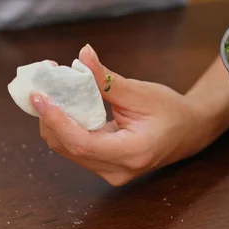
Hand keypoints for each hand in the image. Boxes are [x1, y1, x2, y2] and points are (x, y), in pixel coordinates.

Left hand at [30, 45, 212, 185]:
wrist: (188, 133)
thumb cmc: (170, 111)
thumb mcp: (140, 92)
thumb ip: (106, 79)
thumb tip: (82, 55)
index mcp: (132, 153)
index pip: (82, 142)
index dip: (56, 120)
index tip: (40, 97)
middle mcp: (118, 170)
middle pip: (69, 147)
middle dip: (50, 118)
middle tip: (42, 87)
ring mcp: (110, 172)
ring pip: (68, 150)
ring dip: (55, 122)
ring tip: (51, 94)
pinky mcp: (105, 167)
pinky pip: (76, 149)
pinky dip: (65, 128)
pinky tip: (63, 108)